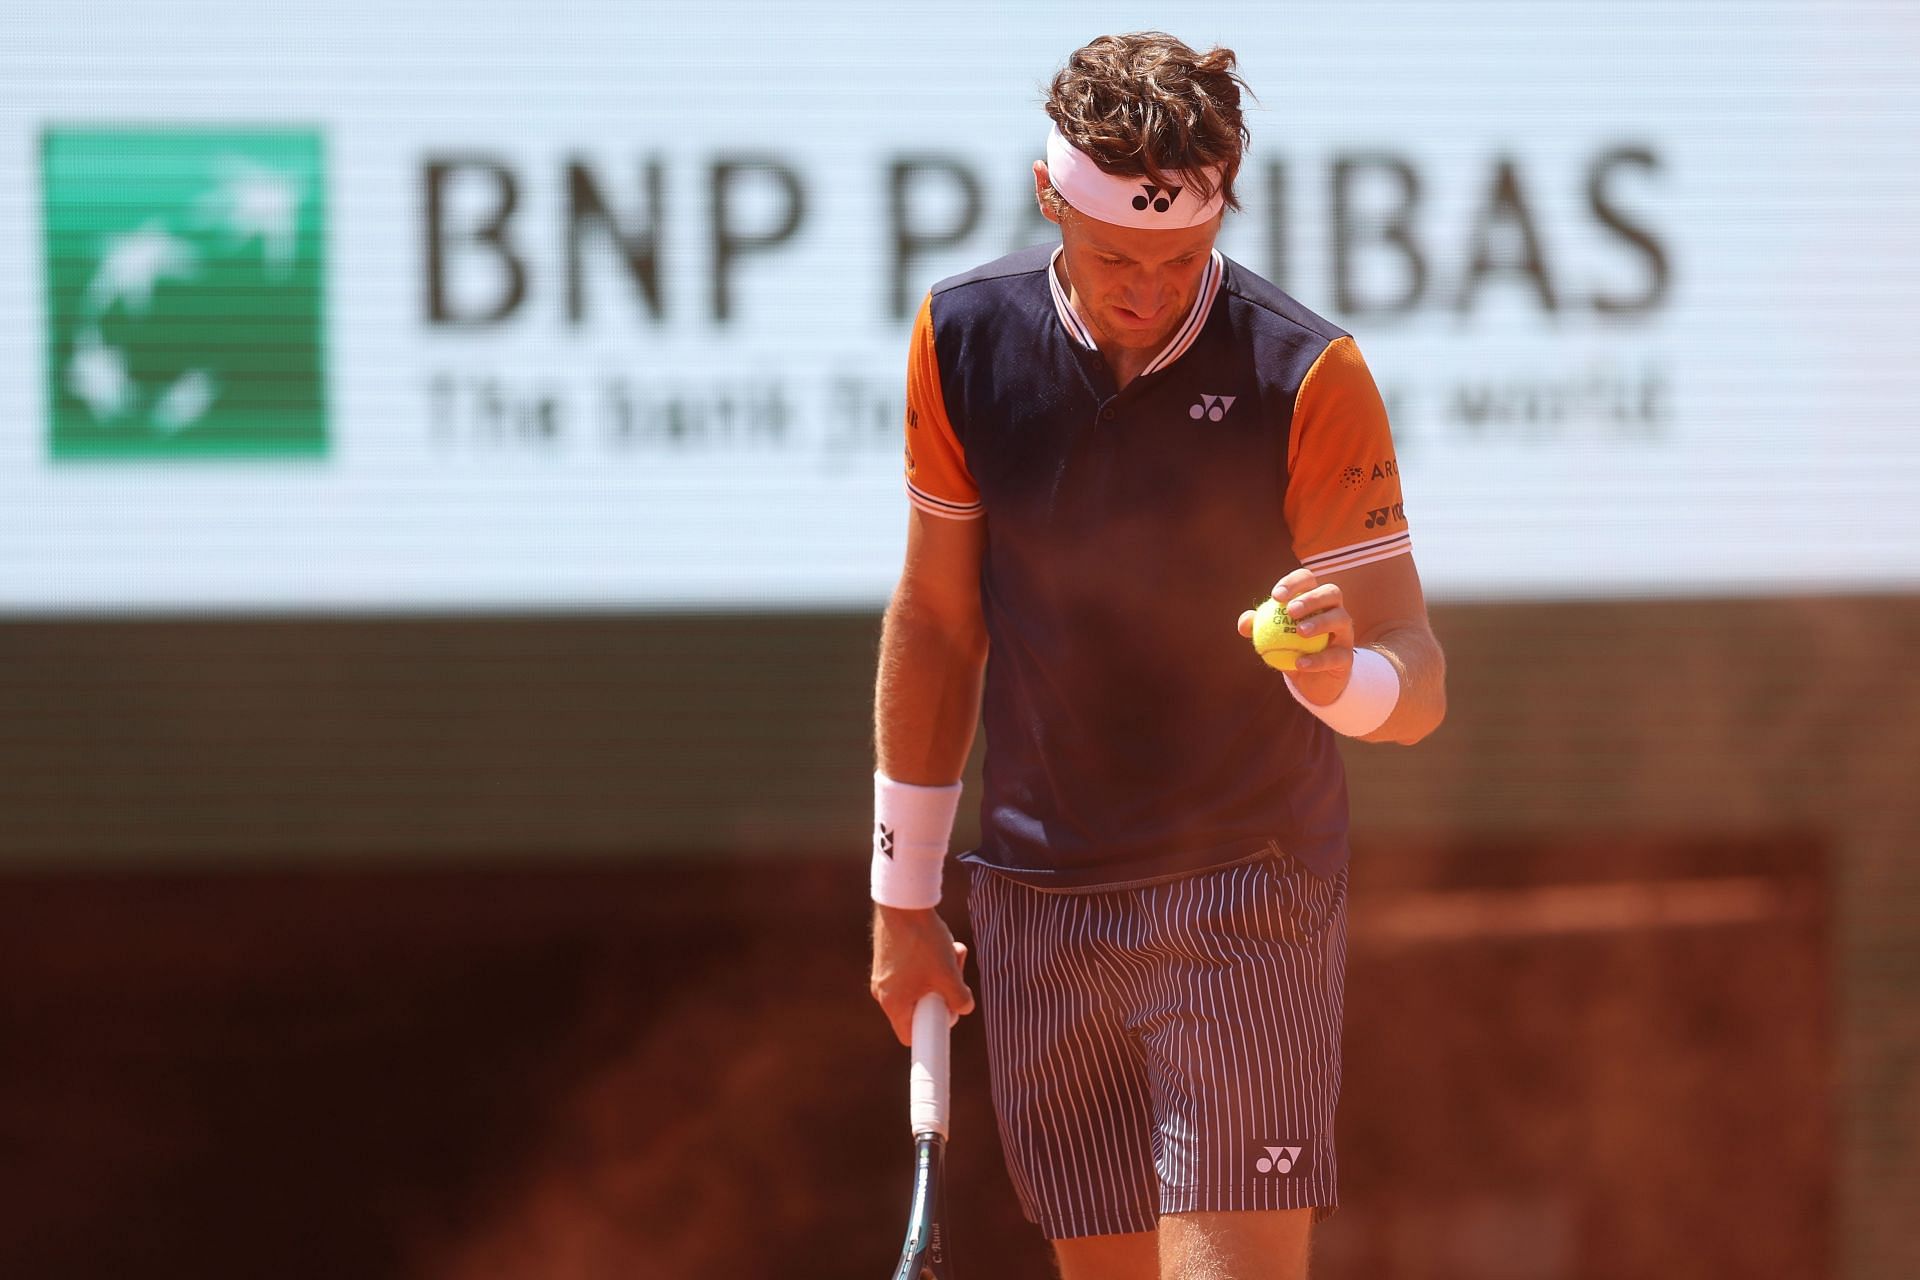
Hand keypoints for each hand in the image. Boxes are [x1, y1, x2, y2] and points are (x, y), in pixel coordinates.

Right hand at [870, 904, 975, 1045]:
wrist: (903, 902)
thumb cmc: (923, 941)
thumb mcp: (948, 974)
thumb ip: (960, 999)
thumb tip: (964, 1007)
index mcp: (893, 1003)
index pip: (910, 1035)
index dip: (932, 1030)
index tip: (946, 1013)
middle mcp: (884, 991)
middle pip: (920, 1007)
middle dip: (943, 992)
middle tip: (954, 975)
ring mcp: (884, 973)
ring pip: (921, 984)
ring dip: (942, 972)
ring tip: (952, 950)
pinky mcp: (889, 957)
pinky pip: (914, 969)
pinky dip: (931, 959)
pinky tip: (941, 941)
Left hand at [1236, 567, 1355, 704]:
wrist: (1310, 681)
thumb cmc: (1289, 649)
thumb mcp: (1270, 638)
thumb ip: (1257, 628)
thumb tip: (1245, 623)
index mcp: (1314, 599)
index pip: (1308, 580)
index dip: (1293, 583)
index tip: (1275, 596)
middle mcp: (1334, 610)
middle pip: (1331, 592)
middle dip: (1312, 598)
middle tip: (1291, 610)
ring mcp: (1344, 632)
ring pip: (1341, 619)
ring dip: (1320, 622)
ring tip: (1300, 631)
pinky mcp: (1347, 656)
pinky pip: (1336, 655)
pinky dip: (1317, 659)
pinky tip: (1300, 663)